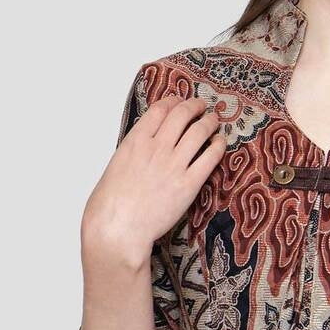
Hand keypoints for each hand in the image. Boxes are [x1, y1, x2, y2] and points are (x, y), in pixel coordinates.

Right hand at [81, 91, 225, 267]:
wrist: (118, 228)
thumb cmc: (110, 203)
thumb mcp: (116, 165)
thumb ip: (134, 150)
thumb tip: (145, 147)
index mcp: (135, 140)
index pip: (160, 109)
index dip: (174, 101)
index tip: (180, 101)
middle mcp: (156, 147)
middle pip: (182, 114)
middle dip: (194, 106)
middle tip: (201, 106)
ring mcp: (174, 165)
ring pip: (199, 131)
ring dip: (209, 121)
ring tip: (214, 120)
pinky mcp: (189, 184)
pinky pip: (210, 157)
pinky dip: (217, 145)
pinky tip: (219, 142)